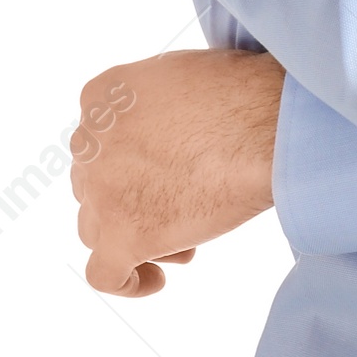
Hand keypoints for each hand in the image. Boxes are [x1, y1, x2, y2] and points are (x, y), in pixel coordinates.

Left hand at [71, 48, 284, 296]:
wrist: (266, 123)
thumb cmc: (243, 93)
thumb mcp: (178, 74)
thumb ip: (150, 104)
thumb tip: (163, 135)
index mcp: (103, 96)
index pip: (100, 138)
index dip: (135, 156)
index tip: (169, 164)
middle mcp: (90, 142)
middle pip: (96, 183)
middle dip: (136, 193)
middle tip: (185, 196)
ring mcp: (103, 192)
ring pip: (95, 227)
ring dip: (134, 231)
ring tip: (185, 235)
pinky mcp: (123, 237)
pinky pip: (103, 274)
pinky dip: (128, 282)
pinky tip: (157, 278)